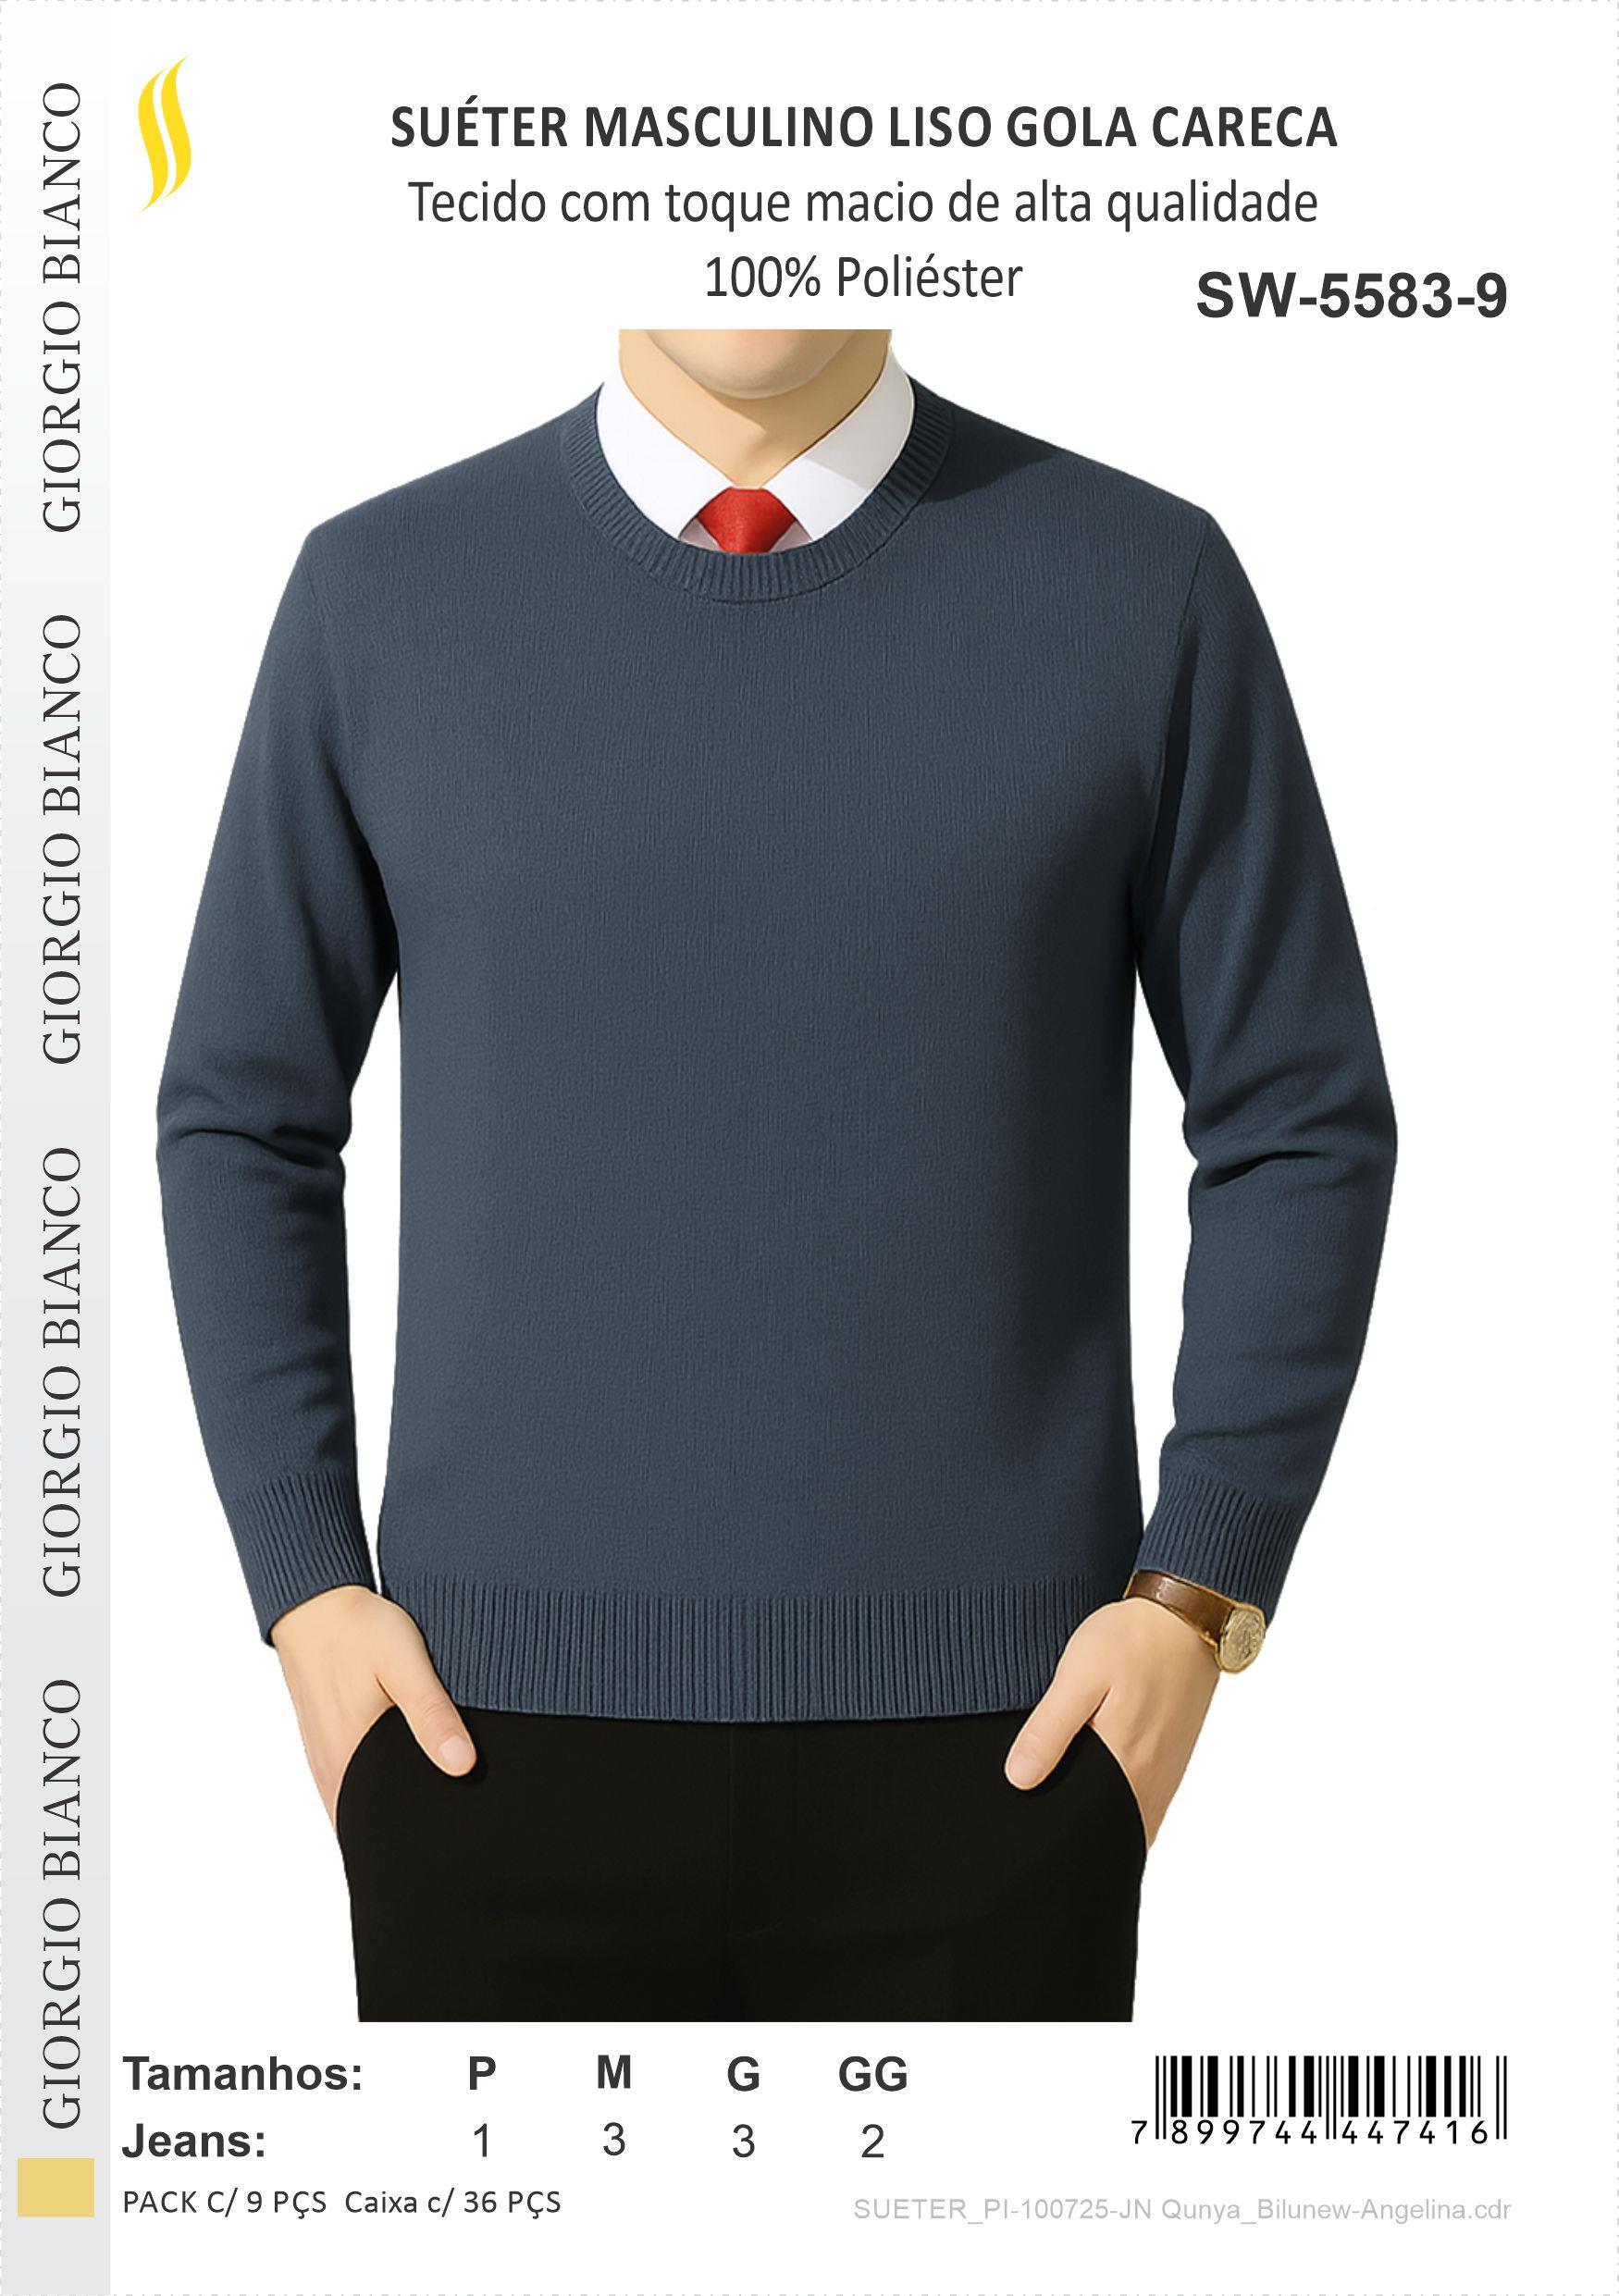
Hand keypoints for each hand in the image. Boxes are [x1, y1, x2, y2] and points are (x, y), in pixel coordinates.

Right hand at [269, 1585, 476, 1825]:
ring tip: (436, 1811)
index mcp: (348, 1762)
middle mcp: (332, 1771)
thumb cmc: (360, 1630)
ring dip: (392, 1810)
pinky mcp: (328, 1743)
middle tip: (452, 1834)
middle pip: (370, 1825)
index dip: (412, 1845)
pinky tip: (408, 1775)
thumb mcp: (405, 1664)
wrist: (315, 1603)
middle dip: (407, 1834)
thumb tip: (463, 1766)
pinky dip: (379, 1788)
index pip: (379, 1832)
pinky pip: (354, 1783)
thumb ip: (431, 1714)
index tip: (448, 1850)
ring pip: (362, 1805)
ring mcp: (326, 1759)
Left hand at [1003, 1596, 1219, 1847]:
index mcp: (1127, 1766)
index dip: (1061, 1837)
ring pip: (1127, 1817)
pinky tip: (1094, 1778)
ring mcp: (1166, 1773)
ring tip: (1062, 1798)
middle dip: (1077, 1831)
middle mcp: (1151, 1780)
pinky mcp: (1172, 1758)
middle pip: (1109, 1829)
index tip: (1031, 1832)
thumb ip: (1050, 1730)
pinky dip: (1117, 1799)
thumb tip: (1018, 1780)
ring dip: (1098, 1816)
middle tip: (1040, 1816)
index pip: (1090, 1830)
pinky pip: (1142, 1798)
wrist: (1187, 1616)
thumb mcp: (1079, 1676)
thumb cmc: (1132, 1641)